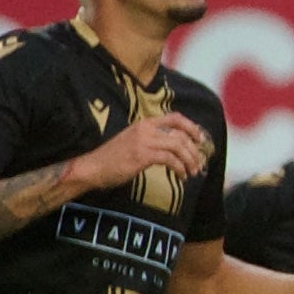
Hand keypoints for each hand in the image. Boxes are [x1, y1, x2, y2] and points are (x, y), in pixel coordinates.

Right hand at [76, 111, 209, 193]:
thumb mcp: (134, 141)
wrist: (92, 167)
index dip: (192, 127)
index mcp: (145, 123)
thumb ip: (152, 139)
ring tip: (191, 172)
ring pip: (178, 147)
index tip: (201, 139)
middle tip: (199, 163)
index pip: (175, 117)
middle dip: (194, 150)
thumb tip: (176, 147)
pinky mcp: (142, 155)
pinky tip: (181, 176)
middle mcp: (145, 129)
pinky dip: (180, 168)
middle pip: (181, 134)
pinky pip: (170, 159)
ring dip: (190, 161)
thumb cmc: (113, 158)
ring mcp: (144, 141)